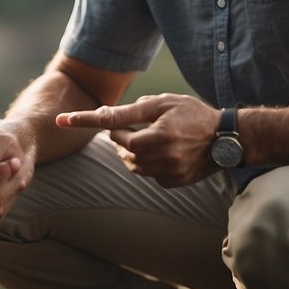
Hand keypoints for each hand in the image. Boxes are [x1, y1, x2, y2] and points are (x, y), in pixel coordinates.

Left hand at [57, 93, 218, 187]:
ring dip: (131, 152)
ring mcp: (168, 175)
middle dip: (121, 139)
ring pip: (134, 165)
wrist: (227, 138)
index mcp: (157, 137)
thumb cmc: (193, 114)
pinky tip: (162, 151)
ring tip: (145, 138)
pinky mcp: (174, 183)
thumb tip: (100, 115)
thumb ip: (130, 112)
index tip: (61, 120)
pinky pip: (149, 174)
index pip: (114, 132)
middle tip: (129, 127)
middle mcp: (162, 159)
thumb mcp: (162, 104)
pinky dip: (147, 163)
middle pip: (123, 151)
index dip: (86, 122)